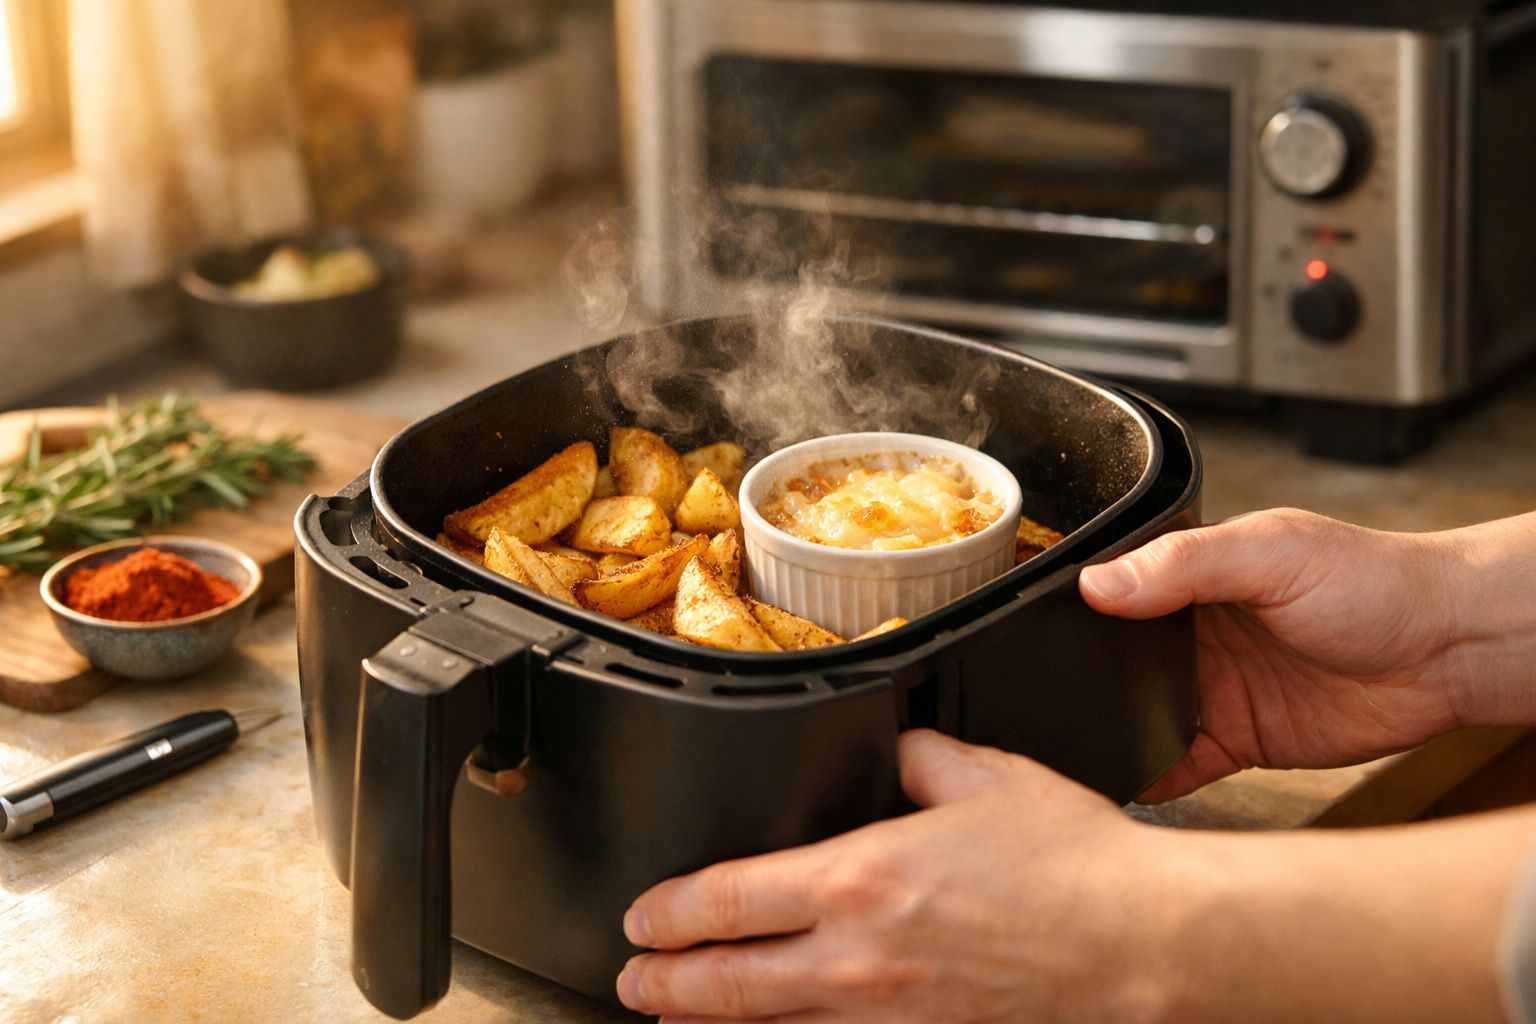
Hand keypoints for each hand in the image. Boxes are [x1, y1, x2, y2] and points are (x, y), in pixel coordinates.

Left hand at [616, 730, 1184, 1022]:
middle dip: (664, 982)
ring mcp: (888, 1015)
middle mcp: (857, 957)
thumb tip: (894, 752)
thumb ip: (918, 757)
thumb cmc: (1071, 864)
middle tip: (632, 978)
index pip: (727, 900)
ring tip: (674, 1017)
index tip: (643, 913)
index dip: (669, 911)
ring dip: (710, 1023)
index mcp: (859, 877)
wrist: (1144, 944)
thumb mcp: (984, 776)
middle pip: (726, 982)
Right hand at [1079, 508, 1469, 800]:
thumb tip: (1100, 582)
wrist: (1448, 650)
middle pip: (1117, 658)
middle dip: (1083, 676)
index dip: (1079, 608)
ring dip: (1111, 726)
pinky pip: (1181, 763)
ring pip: (1141, 712)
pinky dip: (1152, 775)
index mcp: (1194, 575)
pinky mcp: (1240, 738)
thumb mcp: (1271, 552)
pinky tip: (1126, 780)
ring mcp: (1215, 687)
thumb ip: (1184, 565)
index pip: (1116, 590)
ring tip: (1069, 742)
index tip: (1037, 626)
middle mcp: (1197, 631)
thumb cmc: (1373, 581)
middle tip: (1040, 696)